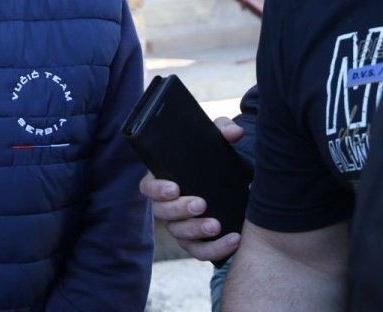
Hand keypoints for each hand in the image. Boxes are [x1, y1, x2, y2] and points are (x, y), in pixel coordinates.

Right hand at [138, 116, 244, 261]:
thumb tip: (234, 132)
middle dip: (180, 210)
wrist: (231, 184)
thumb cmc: (212, 161)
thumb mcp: (216, 143)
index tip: (174, 187)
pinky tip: (234, 239)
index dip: (157, 190)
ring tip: (216, 224)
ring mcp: (180, 227)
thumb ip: (222, 130)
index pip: (147, 188)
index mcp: (163, 182)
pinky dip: (216, 249)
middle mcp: (167, 207)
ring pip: (180, 235)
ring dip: (196, 231)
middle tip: (201, 203)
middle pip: (162, 214)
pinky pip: (200, 252)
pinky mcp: (197, 243)